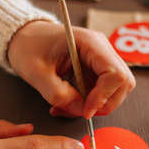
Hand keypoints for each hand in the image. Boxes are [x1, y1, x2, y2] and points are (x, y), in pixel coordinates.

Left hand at [8, 21, 135, 117]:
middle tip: (80, 111)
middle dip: (104, 104)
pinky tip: (68, 103)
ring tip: (68, 107)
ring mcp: (101, 59)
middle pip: (123, 83)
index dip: (104, 96)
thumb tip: (81, 111)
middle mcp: (101, 49)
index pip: (115, 73)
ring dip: (95, 106)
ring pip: (115, 91)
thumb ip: (58, 94)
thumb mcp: (36, 73)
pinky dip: (88, 104)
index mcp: (89, 42)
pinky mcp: (96, 70)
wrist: (25, 37)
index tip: (86, 110)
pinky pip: (102, 92)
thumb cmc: (29, 46)